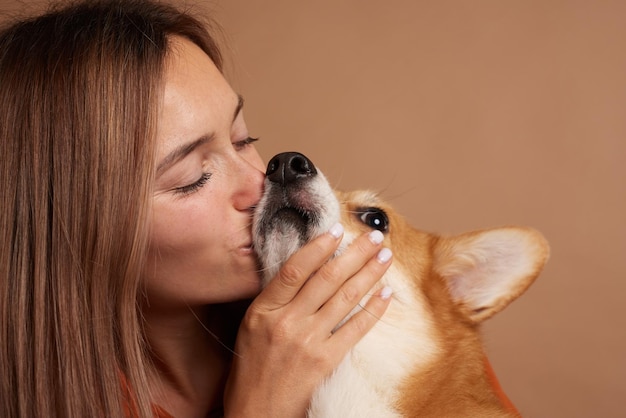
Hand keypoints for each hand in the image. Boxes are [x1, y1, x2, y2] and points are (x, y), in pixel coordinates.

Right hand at [224, 224, 392, 417]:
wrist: (256, 414)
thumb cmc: (251, 370)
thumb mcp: (251, 327)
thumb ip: (274, 300)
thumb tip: (304, 270)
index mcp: (263, 310)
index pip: (295, 269)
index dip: (318, 246)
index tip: (337, 229)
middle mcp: (286, 322)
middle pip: (326, 278)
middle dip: (354, 253)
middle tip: (374, 236)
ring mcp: (307, 342)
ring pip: (344, 298)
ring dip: (369, 273)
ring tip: (385, 256)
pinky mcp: (325, 361)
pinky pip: (355, 329)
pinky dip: (373, 309)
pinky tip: (385, 293)